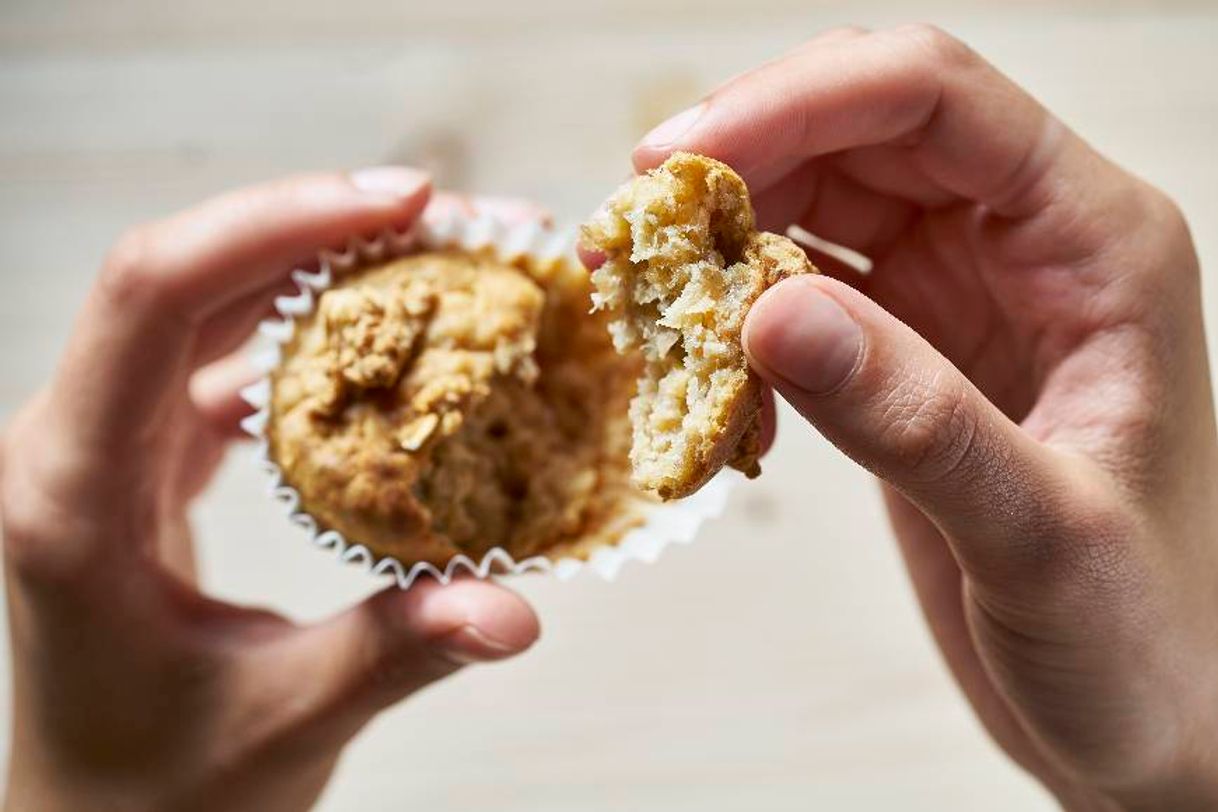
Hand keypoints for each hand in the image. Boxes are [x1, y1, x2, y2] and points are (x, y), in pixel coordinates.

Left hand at [0, 169, 540, 811]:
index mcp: (75, 493)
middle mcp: (75, 445)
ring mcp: (109, 445)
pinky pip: (231, 360)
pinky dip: (319, 333)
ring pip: (214, 307)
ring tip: (451, 258)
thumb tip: (518, 613)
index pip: (154, 296)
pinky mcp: (150, 459)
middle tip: (466, 220)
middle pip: (191, 276)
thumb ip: (399, 653)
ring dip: (328, 270)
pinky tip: (398, 338)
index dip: (276, 224)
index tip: (406, 204)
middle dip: (327, 230)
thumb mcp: (285, 720)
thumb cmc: (162, 795)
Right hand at [632, 25, 1217, 809]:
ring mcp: (959, 298)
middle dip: (737, 163)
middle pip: (859, 135)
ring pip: (819, 208)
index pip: (934, 100)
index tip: (678, 163)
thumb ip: (913, 421)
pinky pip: (802, 295)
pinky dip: (734, 318)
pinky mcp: (907, 356)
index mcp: (1093, 243)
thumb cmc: (1145, 639)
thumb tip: (771, 312)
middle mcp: (1023, 247)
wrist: (1149, 719)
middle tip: (631, 230)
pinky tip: (697, 365)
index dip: (796, 102)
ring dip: (721, 240)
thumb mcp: (1042, 537)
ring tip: (643, 296)